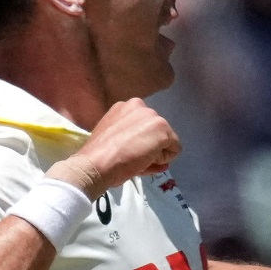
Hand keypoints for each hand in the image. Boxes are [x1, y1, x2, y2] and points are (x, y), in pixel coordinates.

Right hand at [51, 100, 181, 194]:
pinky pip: (174, 150)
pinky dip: (163, 160)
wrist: (96, 164)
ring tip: (137, 161)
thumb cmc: (100, 155)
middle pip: (156, 132)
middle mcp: (140, 105)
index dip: (139, 144)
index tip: (127, 152)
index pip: (143, 127)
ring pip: (166, 141)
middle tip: (132, 159)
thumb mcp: (115, 140)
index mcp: (125, 106)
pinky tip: (144, 161)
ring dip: (155, 154)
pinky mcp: (162, 129)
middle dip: (150, 148)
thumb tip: (160, 159)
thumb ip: (134, 142)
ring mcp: (152, 116)